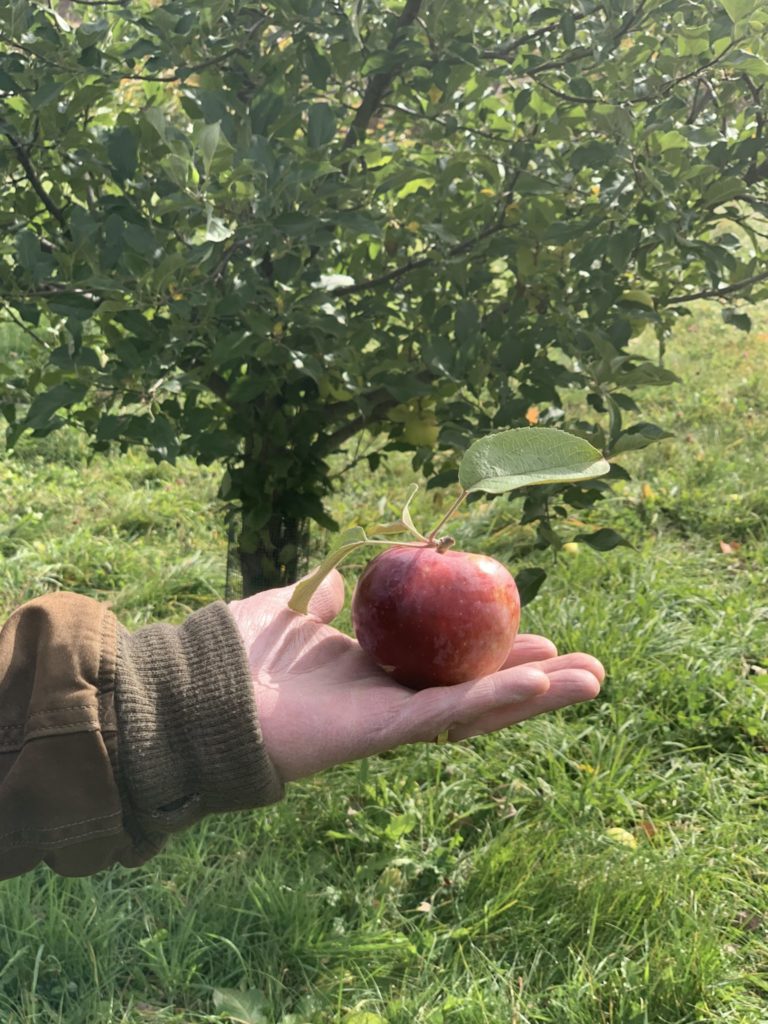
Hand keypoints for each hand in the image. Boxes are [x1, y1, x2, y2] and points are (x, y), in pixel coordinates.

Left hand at [228, 571, 603, 782]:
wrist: (202, 689)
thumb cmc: (241, 651)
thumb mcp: (295, 605)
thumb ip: (328, 597)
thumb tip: (350, 579)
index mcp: (380, 669)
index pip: (453, 662)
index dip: (498, 650)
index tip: (538, 628)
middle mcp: (394, 698)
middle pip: (480, 690)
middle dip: (538, 680)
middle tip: (593, 667)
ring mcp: (392, 720)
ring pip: (479, 710)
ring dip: (537, 695)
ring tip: (593, 681)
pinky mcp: (382, 733)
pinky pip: (447, 716)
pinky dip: (493, 700)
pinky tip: (539, 682)